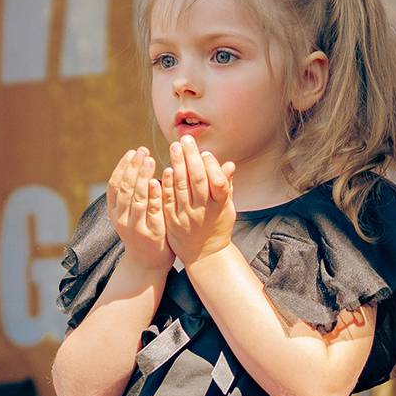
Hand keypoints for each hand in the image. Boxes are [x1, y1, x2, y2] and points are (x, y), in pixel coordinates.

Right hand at [107, 147, 172, 273]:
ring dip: (142, 177)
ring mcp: (135, 227)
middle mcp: (121, 219)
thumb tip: (138, 163)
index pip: (114, 184)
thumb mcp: (130, 213)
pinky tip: (158, 182)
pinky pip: (152, 212)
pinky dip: (153, 196)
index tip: (132, 151)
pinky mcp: (151, 234)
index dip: (123, 166)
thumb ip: (132, 193)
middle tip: (143, 151)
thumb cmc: (142, 232)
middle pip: (125, 188)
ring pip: (136, 198)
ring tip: (150, 160)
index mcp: (115, 211)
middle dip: (133, 167)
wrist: (147, 263)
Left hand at [159, 135, 237, 267]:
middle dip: (191, 158)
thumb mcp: (227, 208)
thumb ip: (226, 186)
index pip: (218, 183)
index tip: (205, 152)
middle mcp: (204, 211)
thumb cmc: (217, 226)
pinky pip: (169, 200)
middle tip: (186, 140)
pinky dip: (167, 184)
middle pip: (198, 180)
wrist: (205, 255)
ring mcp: (187, 217)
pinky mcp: (172, 221)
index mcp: (220, 206)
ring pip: (181, 187)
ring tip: (174, 147)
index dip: (212, 167)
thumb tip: (229, 164)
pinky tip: (166, 169)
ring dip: (177, 165)